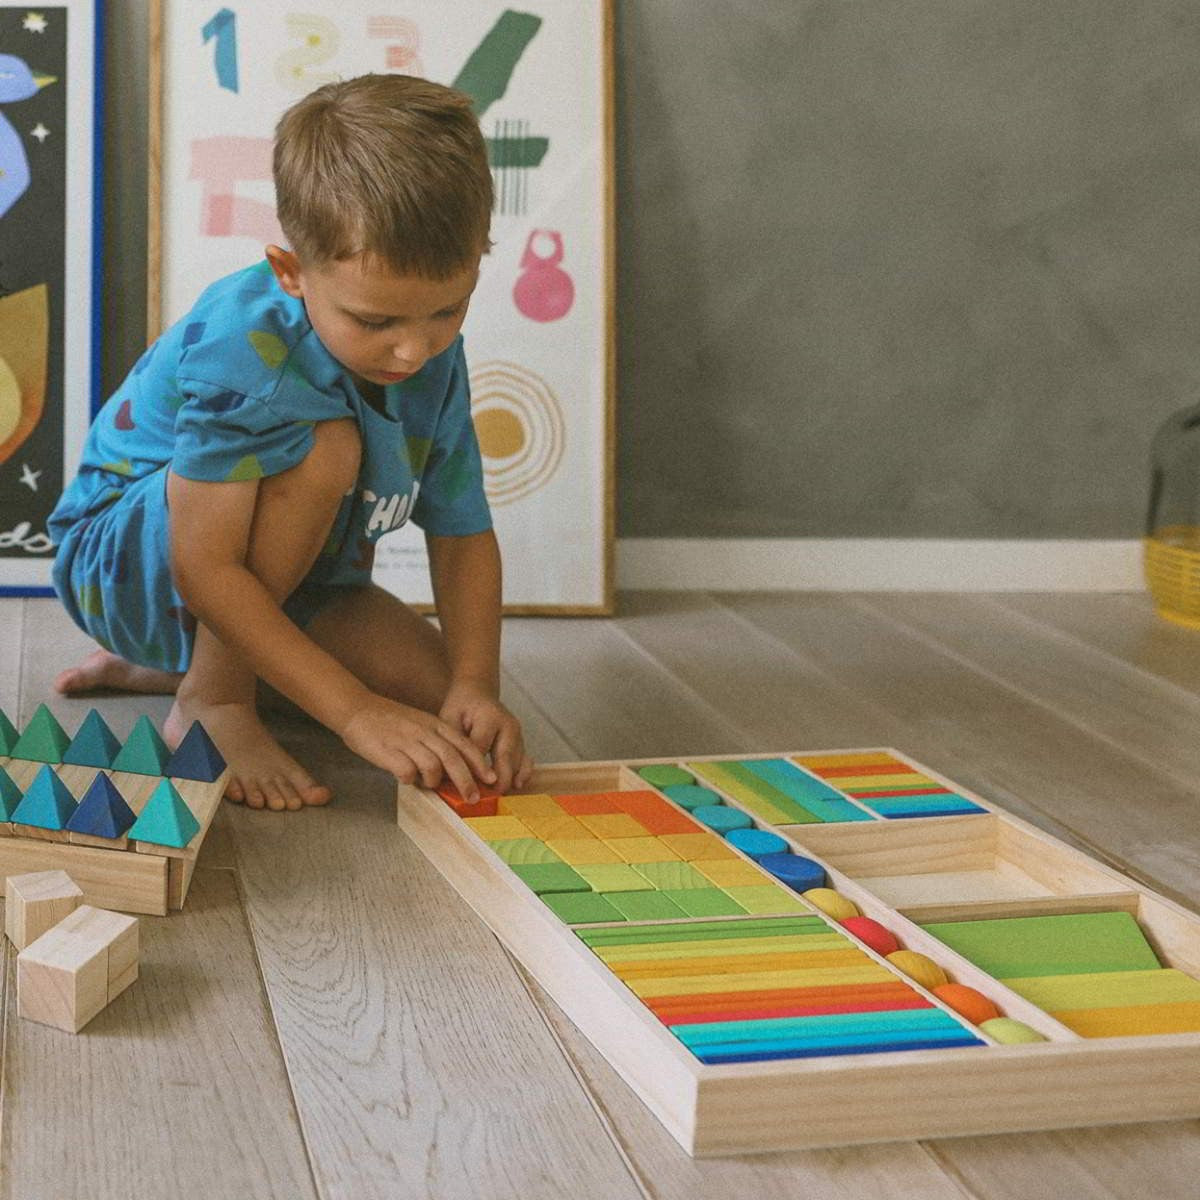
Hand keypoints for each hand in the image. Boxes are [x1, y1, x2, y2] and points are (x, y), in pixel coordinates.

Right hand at [340, 694, 496, 800]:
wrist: (358, 709)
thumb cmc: (390, 720)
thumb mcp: (421, 723)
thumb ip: (437, 741)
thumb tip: (452, 769)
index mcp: (435, 725)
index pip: (465, 745)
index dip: (480, 763)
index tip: (492, 779)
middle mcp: (425, 732)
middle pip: (453, 758)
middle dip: (467, 781)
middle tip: (474, 798)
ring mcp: (407, 741)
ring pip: (433, 766)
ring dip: (435, 781)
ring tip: (429, 785)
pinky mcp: (389, 751)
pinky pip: (408, 772)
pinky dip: (411, 780)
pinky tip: (406, 779)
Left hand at [440, 679, 533, 792]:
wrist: (478, 692)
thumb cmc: (461, 706)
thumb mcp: (449, 718)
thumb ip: (451, 742)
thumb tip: (449, 772)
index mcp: (489, 717)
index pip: (480, 748)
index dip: (473, 769)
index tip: (465, 787)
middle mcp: (508, 725)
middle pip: (504, 757)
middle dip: (496, 780)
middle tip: (484, 798)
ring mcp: (518, 733)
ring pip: (517, 761)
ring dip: (508, 780)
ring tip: (497, 798)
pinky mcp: (522, 741)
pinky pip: (526, 760)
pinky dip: (523, 774)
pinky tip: (517, 785)